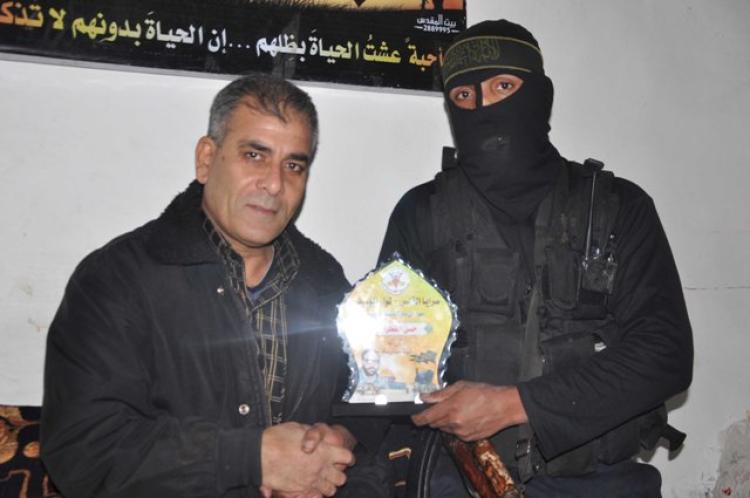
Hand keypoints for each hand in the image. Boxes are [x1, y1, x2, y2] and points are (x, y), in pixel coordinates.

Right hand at [260, 422, 354, 496]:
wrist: (261, 454)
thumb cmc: (278, 439)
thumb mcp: (298, 428)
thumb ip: (310, 434)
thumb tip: (313, 437)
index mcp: (324, 451)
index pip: (346, 456)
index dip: (347, 458)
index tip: (346, 459)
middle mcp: (321, 468)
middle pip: (341, 477)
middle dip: (338, 475)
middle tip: (333, 471)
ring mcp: (311, 481)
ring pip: (330, 489)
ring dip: (328, 486)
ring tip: (323, 482)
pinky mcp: (300, 490)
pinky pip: (315, 496)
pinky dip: (316, 494)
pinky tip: (311, 490)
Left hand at [411, 381, 527, 440]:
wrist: (505, 406)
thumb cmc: (484, 393)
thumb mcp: (460, 386)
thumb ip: (440, 394)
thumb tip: (424, 397)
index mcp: (450, 409)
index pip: (426, 418)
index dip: (417, 418)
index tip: (413, 417)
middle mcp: (454, 423)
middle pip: (434, 424)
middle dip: (434, 416)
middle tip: (442, 407)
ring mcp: (461, 433)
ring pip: (445, 429)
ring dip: (445, 422)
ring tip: (458, 410)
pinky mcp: (469, 438)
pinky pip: (456, 433)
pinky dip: (456, 427)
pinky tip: (466, 417)